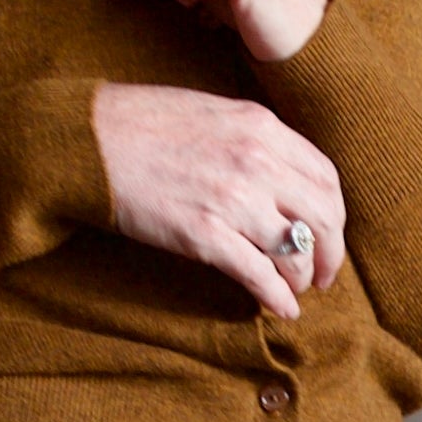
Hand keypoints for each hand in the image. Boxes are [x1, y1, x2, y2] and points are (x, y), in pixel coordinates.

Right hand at [90, 84, 347, 321]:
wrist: (87, 141)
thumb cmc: (140, 124)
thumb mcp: (212, 112)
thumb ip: (252, 138)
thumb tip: (281, 174)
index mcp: (261, 127)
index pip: (325, 178)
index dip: (335, 215)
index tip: (329, 235)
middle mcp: (256, 161)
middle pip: (323, 217)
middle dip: (331, 254)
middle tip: (324, 276)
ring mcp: (232, 199)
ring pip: (295, 251)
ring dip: (302, 278)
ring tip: (296, 290)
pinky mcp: (204, 235)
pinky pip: (259, 274)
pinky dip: (277, 297)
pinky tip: (281, 309)